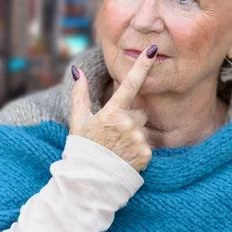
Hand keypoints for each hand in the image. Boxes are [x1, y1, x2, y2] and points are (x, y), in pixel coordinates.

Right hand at [69, 45, 157, 171]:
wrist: (89, 182)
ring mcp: (138, 140)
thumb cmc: (82, 149)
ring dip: (134, 135)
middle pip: (139, 112)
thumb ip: (80, 93)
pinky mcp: (146, 154)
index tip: (153, 50)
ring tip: (117, 148)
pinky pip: (147, 145)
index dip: (143, 65)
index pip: (131, 83)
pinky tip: (124, 157)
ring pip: (143, 129)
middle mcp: (128, 124)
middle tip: (113, 133)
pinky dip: (138, 150)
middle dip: (130, 119)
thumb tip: (77, 70)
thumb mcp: (78, 120)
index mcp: (112, 112)